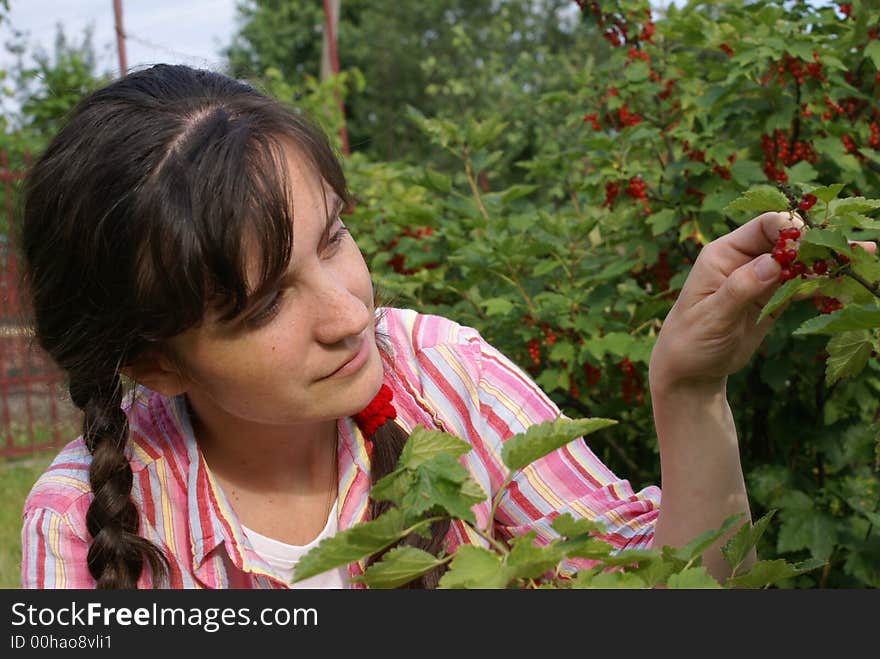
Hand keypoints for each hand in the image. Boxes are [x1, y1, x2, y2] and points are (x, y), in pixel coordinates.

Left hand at [649, 211, 875, 393]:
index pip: (764, 227)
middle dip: (820, 241)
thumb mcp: (712, 316)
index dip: (793, 229)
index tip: (817, 243)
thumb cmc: (690, 340)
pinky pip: (803, 285)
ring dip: (830, 260)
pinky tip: (848, 283)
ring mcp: (761, 278)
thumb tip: (772, 263)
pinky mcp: (773, 298)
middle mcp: (744, 259)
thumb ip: (741, 289)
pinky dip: (824, 284)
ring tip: (865, 255)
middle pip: (789, 240)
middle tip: (853, 248)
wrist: (690, 370)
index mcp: (724, 254)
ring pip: (801, 262)